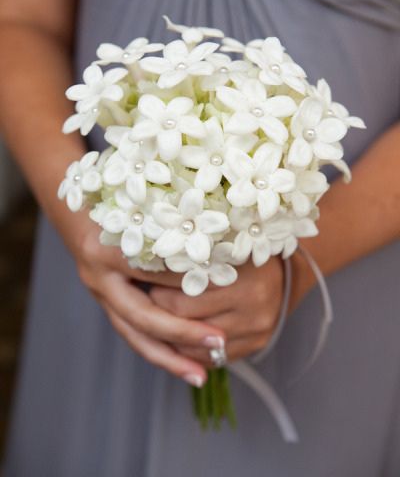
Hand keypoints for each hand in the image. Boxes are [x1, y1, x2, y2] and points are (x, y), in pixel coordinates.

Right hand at [63, 210, 225, 385]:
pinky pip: (134, 334)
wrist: (80, 207)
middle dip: (182, 333)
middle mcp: (99, 277)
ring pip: (135, 335)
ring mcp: (100, 293)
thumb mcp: (146, 212)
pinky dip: (160, 350)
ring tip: (200, 376)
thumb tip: (221, 260)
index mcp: (108, 251)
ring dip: (170, 357)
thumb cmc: (120, 203)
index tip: (229, 292)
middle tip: (219, 342)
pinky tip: (184, 364)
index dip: (191, 285)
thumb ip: (173, 236)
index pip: (156, 275)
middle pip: (142, 316)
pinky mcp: (107, 302)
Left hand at [149, 256, 283, 366]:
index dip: (156, 284)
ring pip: (194, 345)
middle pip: (184, 317)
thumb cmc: (245, 254)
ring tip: (160, 314)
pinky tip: (180, 334)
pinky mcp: (256, 346)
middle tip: (147, 295)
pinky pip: (211, 358)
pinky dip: (191, 349)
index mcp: (243, 273)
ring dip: (171, 333)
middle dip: (159, 308)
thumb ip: (191, 255)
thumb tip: (145, 261)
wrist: (286, 274)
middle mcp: (253, 303)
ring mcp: (257, 329)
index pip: (181, 288)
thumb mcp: (223, 246)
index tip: (142, 275)